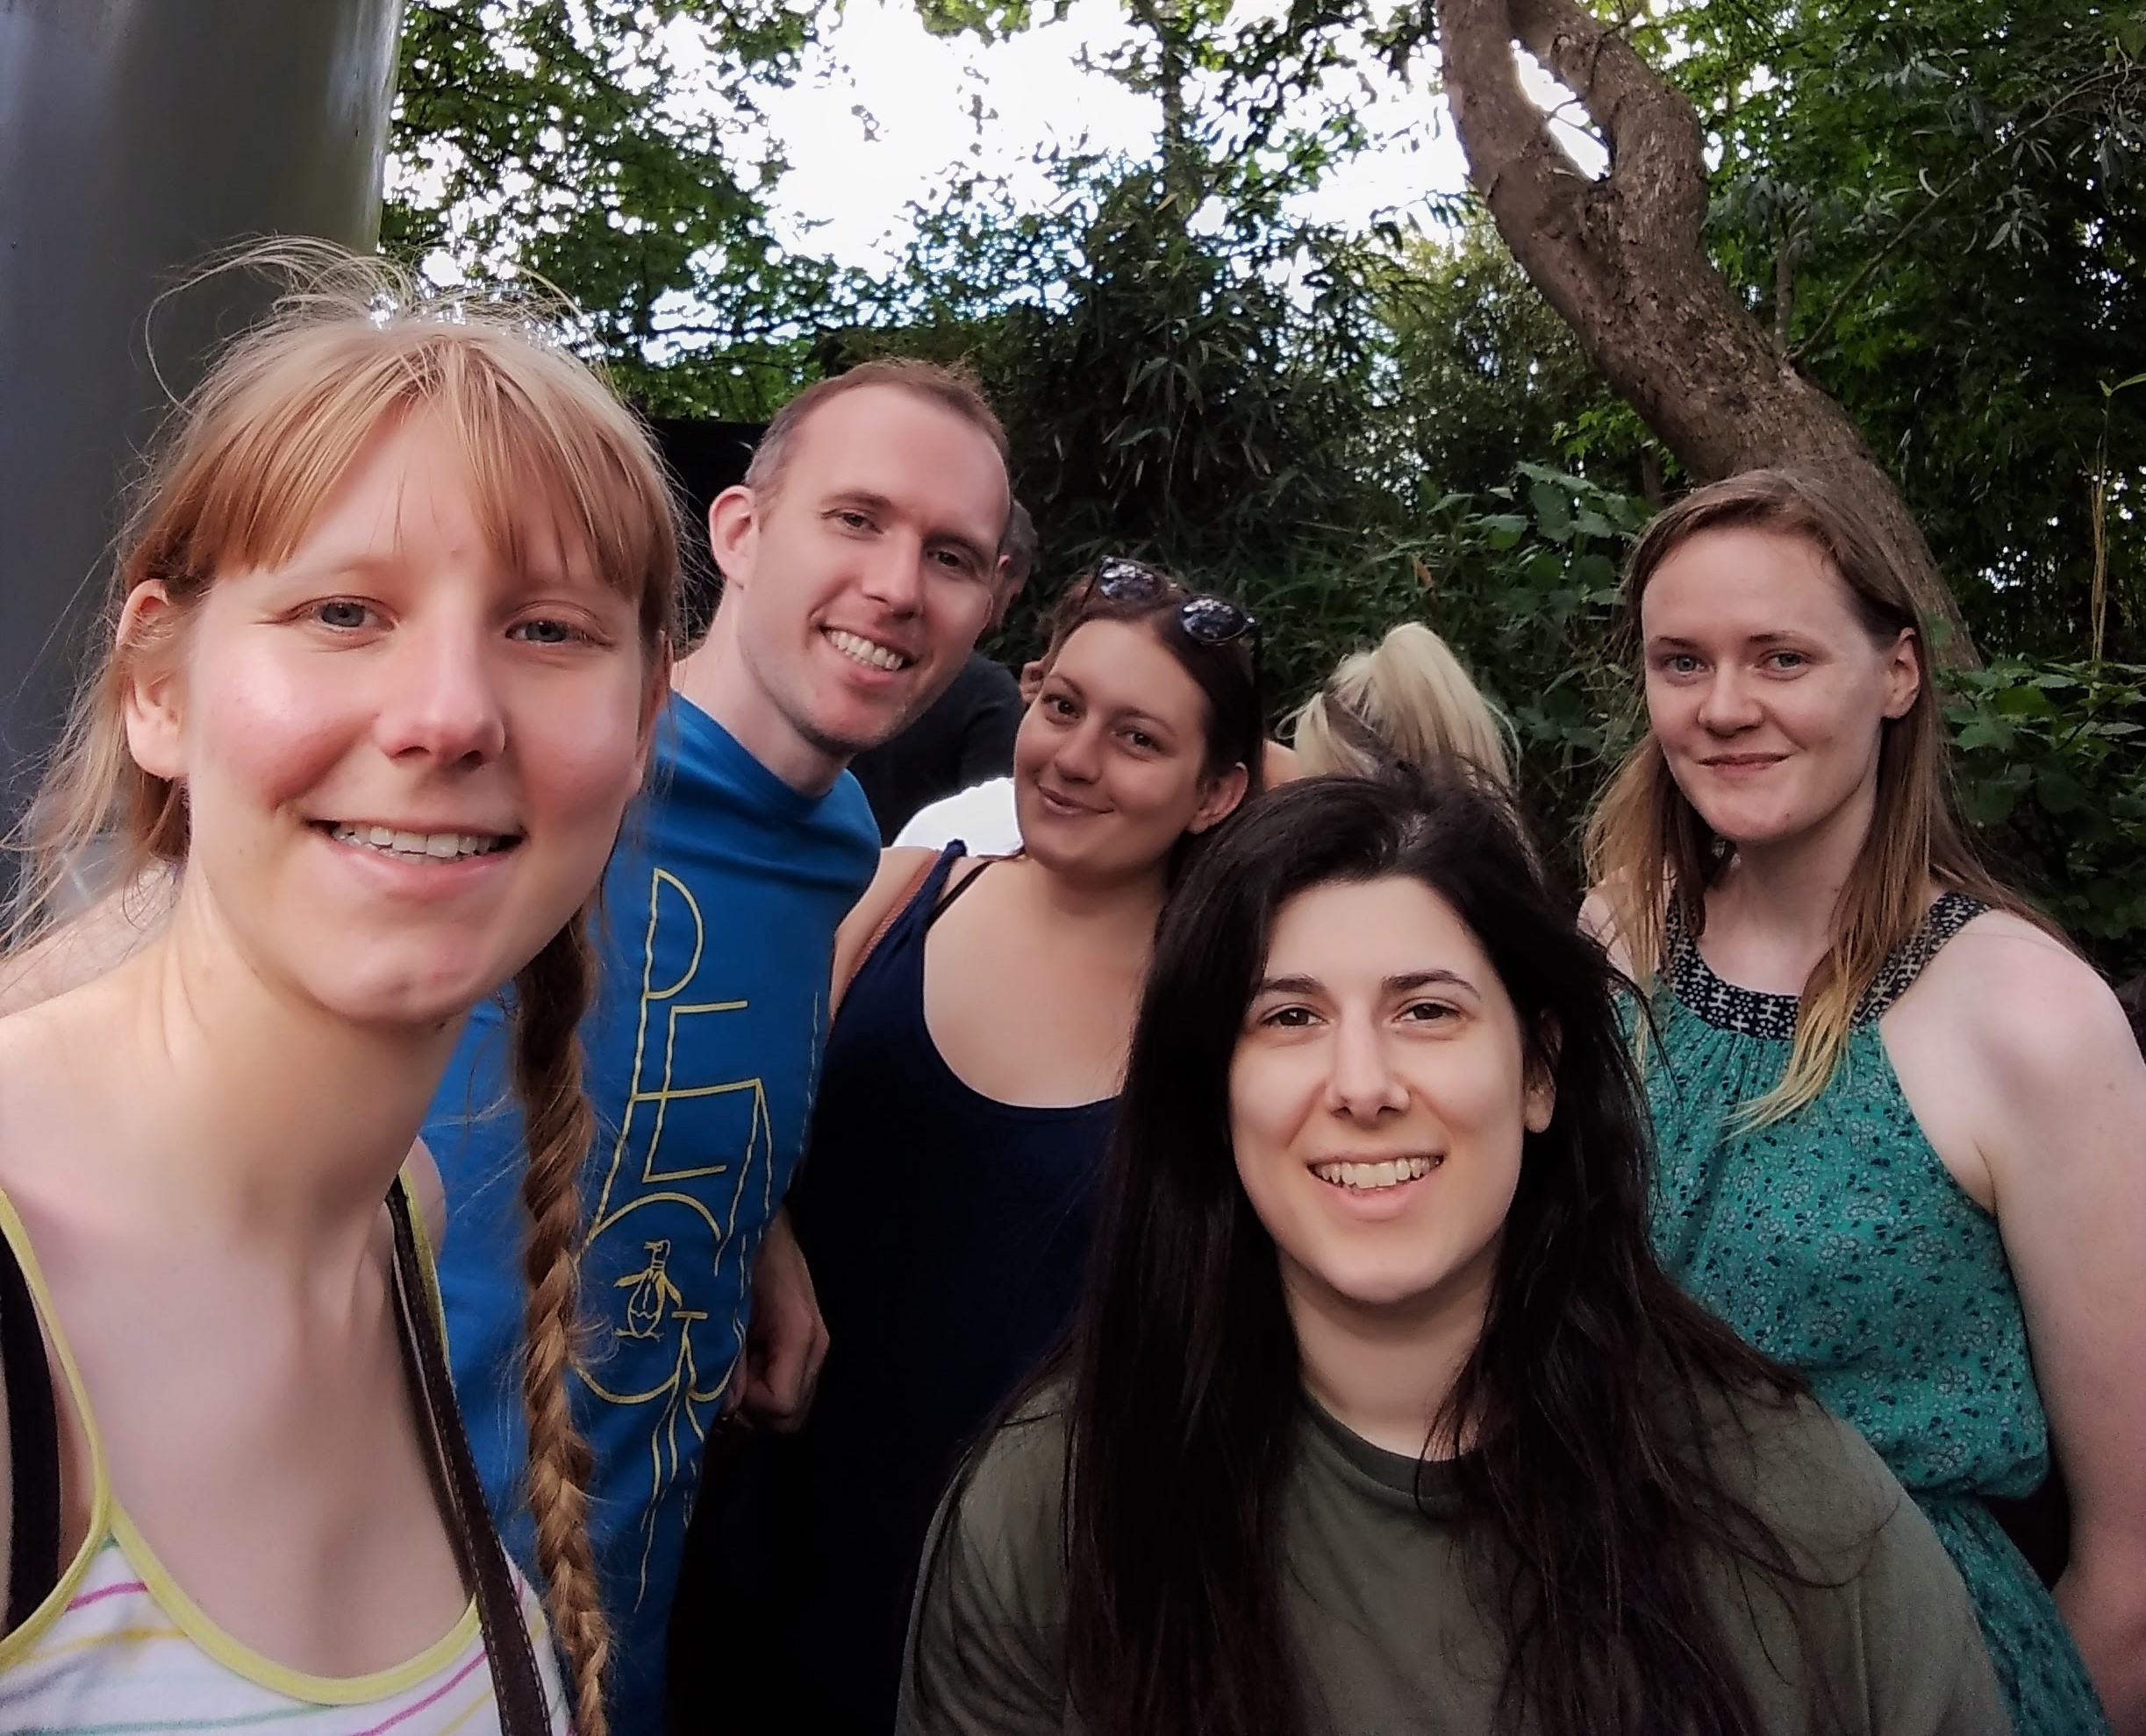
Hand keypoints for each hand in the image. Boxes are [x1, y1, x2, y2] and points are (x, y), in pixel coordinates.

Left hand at [736, 1208, 827, 1431]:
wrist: (759, 1218)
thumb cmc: (739, 1253)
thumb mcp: (726, 1303)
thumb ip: (728, 1356)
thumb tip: (726, 1406)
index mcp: (801, 1333)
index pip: (781, 1405)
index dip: (745, 1404)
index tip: (721, 1378)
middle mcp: (817, 1345)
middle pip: (792, 1416)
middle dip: (753, 1408)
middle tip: (725, 1377)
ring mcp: (815, 1343)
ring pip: (791, 1404)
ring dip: (756, 1394)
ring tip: (733, 1361)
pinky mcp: (805, 1340)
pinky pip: (787, 1383)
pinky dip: (763, 1381)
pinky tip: (744, 1353)